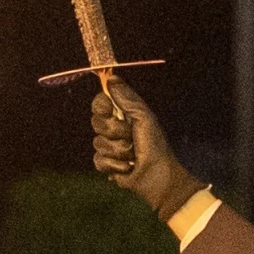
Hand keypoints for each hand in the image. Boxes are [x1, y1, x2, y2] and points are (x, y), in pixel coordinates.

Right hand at [87, 77, 205, 221]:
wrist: (157, 176)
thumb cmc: (154, 145)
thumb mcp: (143, 117)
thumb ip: (126, 98)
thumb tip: (111, 78)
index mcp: (123, 114)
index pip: (100, 103)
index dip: (102, 106)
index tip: (109, 110)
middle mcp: (114, 128)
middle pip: (96, 122)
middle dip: (115, 131)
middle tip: (131, 136)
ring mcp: (109, 146)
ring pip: (97, 143)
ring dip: (118, 150)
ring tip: (133, 155)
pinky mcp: (106, 164)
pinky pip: (98, 160)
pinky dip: (114, 165)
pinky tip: (127, 168)